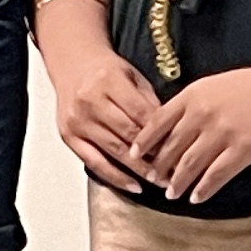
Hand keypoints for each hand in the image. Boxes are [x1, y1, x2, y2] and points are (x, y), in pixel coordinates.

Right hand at [46, 41, 165, 192]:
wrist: (71, 65)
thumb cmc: (104, 71)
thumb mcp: (132, 77)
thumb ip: (149, 102)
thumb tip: (169, 133)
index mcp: (108, 81)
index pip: (142, 114)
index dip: (162, 134)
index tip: (182, 150)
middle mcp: (90, 102)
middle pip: (129, 134)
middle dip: (155, 156)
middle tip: (177, 171)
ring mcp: (78, 121)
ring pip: (114, 151)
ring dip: (140, 169)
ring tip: (161, 181)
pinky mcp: (68, 136)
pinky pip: (94, 162)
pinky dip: (115, 176)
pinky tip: (133, 185)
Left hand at [134, 63, 250, 204]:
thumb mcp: (216, 85)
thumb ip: (193, 103)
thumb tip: (172, 122)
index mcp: (193, 96)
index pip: (157, 122)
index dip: (144, 142)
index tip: (134, 155)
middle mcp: (203, 115)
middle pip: (171, 147)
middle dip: (159, 167)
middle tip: (152, 180)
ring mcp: (223, 133)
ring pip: (190, 164)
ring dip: (178, 182)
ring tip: (170, 193)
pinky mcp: (244, 149)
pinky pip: (217, 175)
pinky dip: (204, 189)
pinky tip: (196, 197)